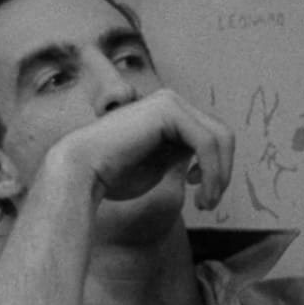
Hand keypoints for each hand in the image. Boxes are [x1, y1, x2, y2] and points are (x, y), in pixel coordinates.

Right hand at [43, 88, 234, 210]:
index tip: (202, 193)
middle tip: (208, 203)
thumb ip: (182, 154)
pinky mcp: (168, 109)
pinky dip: (211, 171)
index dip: (218, 168)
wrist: (80, 172)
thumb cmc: (113, 175)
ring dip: (219, 176)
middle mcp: (171, 101)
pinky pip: (207, 142)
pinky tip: (198, 190)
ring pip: (220, 139)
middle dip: (222, 172)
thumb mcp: (159, 163)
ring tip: (205, 202)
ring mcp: (169, 102)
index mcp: (169, 113)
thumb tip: (211, 159)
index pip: (213, 137)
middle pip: (223, 136)